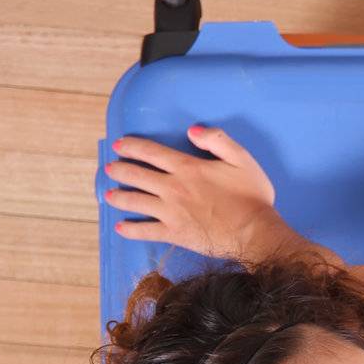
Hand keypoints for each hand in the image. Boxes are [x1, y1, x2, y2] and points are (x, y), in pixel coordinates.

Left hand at [104, 124, 291, 261]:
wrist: (255, 232)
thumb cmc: (252, 196)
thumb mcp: (242, 159)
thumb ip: (217, 139)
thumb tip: (192, 130)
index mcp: (187, 167)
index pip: (151, 152)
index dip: (131, 146)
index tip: (119, 145)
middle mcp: (172, 187)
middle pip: (136, 175)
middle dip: (118, 170)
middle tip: (109, 168)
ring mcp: (170, 212)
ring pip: (135, 201)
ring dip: (118, 197)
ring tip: (109, 195)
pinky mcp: (174, 233)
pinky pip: (145, 231)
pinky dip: (130, 229)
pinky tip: (121, 227)